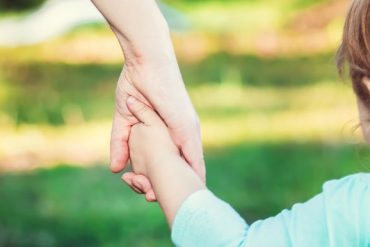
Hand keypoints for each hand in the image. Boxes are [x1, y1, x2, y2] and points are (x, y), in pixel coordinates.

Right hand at [91, 0, 204, 200]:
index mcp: (171, 133)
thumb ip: (120, 143)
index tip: (153, 194)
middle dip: (174, 189)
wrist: (145, 62)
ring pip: (191, 168)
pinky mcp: (187, 127)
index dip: (164, 180)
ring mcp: (188, 131)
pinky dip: (193, 174)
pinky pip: (194, 156)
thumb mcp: (125, 120)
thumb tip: (115, 169)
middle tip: (160, 203)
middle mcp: (183, 134)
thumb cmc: (137, 85)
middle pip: (184, 170)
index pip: (173, 162)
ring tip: (176, 204)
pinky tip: (193, 190)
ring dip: (183, 188)